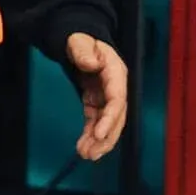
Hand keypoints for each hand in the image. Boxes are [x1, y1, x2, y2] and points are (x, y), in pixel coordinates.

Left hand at [67, 33, 127, 160]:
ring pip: (107, 124)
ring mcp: (106, 97)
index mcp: (115, 72)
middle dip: (106, 137)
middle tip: (92, 153)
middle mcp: (115, 88)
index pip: (117, 99)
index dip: (110, 118)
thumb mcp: (79, 40)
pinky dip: (90, 135)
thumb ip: (83, 50)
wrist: (78, 41)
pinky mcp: (96, 103)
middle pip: (116, 117)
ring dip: (98, 141)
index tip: (100, 134)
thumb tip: (91, 63)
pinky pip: (95, 122)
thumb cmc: (80, 39)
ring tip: (85, 155)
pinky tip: (83, 147)